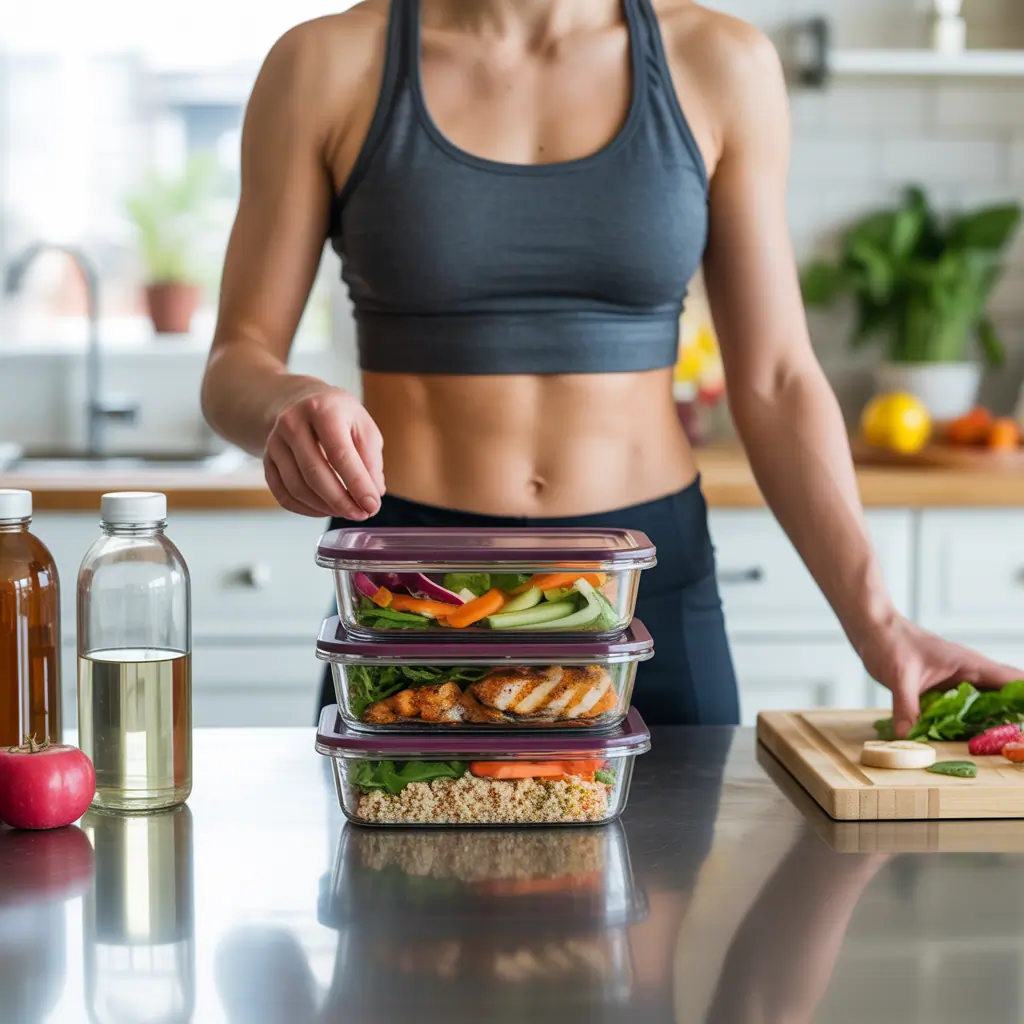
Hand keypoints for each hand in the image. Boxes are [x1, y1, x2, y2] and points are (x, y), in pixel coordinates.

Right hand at [264, 384, 384, 519]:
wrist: (299, 401)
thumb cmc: (338, 416)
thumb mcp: (362, 426)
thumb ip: (370, 459)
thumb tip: (373, 493)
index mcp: (323, 410)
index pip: (339, 454)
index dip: (357, 484)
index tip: (372, 505)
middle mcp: (293, 423)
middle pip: (314, 473)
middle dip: (340, 501)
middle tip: (360, 514)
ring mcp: (275, 442)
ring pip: (296, 487)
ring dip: (324, 507)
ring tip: (346, 511)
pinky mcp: (266, 460)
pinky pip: (282, 494)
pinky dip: (305, 509)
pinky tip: (324, 510)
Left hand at [856, 614, 1023, 737]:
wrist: (872, 629)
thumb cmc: (890, 642)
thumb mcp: (899, 676)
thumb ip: (906, 706)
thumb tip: (907, 737)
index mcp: (970, 665)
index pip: (1014, 681)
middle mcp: (969, 673)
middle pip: (1005, 695)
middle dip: (1014, 714)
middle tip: (1018, 738)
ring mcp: (956, 681)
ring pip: (986, 703)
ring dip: (994, 720)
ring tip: (1001, 742)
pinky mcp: (942, 688)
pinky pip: (964, 707)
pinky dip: (970, 721)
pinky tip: (967, 738)